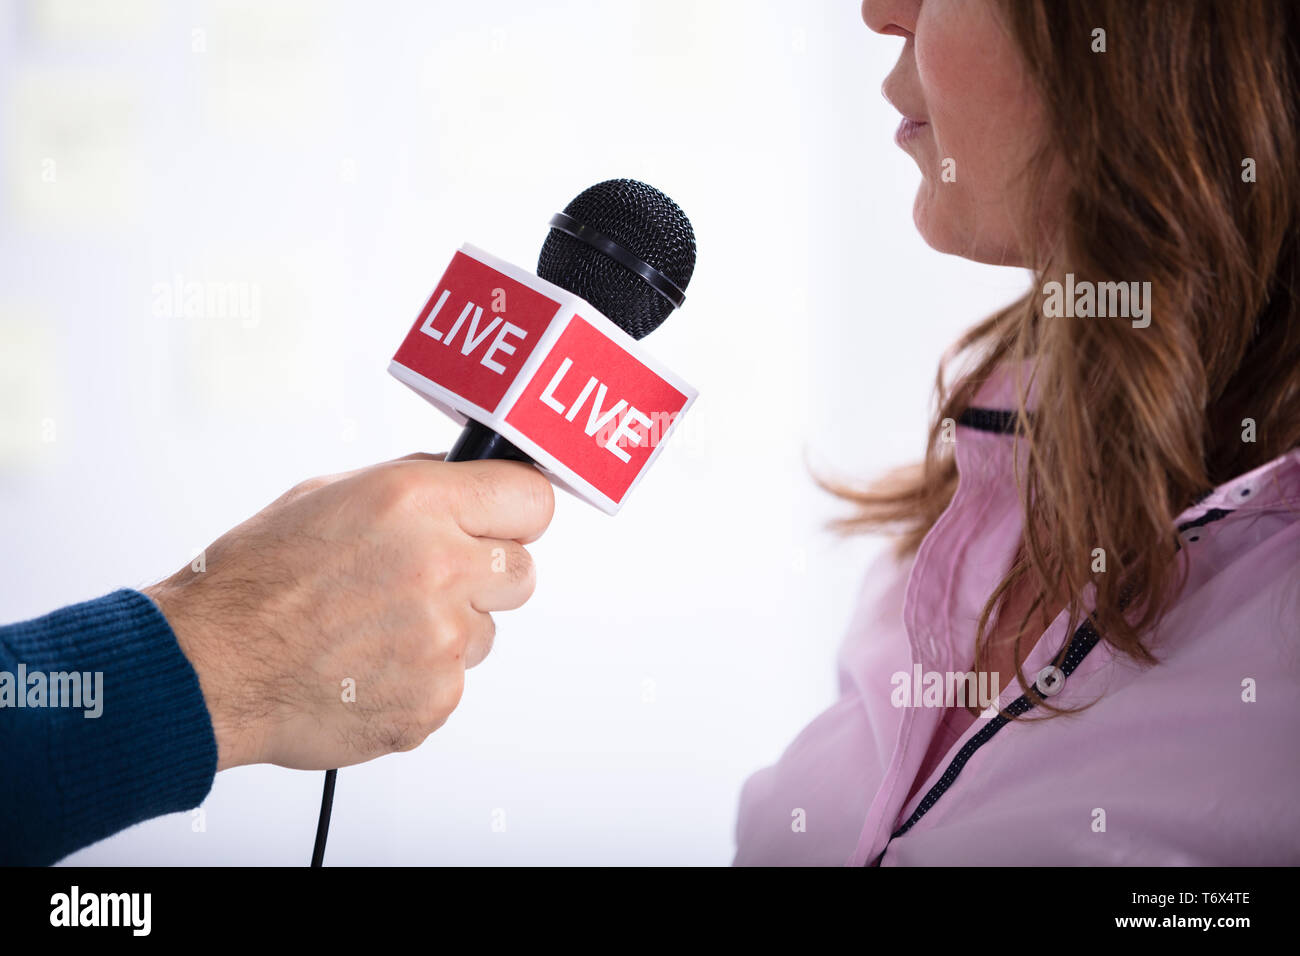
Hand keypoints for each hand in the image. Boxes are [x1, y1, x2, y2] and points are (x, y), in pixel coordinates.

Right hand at [144, 453, 553, 771]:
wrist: (210, 665)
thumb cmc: (258, 579)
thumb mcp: (331, 495)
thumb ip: (414, 486)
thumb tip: (464, 482)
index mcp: (418, 503)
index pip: (532, 499)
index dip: (516, 513)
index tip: (505, 522)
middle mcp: (440, 566)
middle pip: (523, 571)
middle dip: (486, 576)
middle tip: (432, 582)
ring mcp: (442, 640)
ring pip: (487, 632)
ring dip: (448, 630)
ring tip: (377, 629)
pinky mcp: (435, 699)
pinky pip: (454, 682)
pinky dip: (420, 678)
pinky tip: (368, 665)